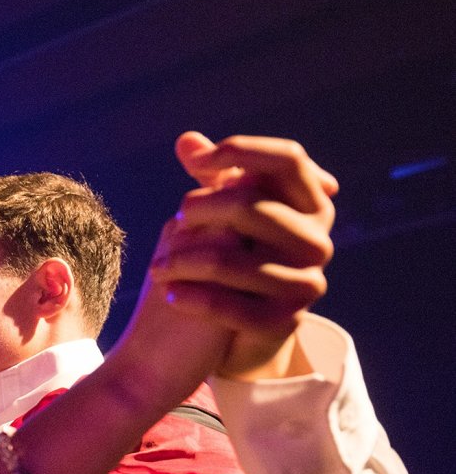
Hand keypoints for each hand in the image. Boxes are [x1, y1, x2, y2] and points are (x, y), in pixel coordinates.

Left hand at [154, 133, 334, 379]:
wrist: (241, 332)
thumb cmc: (235, 257)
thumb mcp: (227, 214)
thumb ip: (213, 177)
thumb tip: (186, 140)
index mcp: (312, 205)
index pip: (288, 159)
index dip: (241, 150)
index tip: (197, 161)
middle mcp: (317, 241)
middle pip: (250, 205)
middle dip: (200, 208)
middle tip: (176, 218)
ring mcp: (305, 284)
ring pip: (231, 260)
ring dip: (182, 261)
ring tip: (157, 267)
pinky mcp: (284, 322)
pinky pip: (232, 307)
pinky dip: (193, 298)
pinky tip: (171, 295)